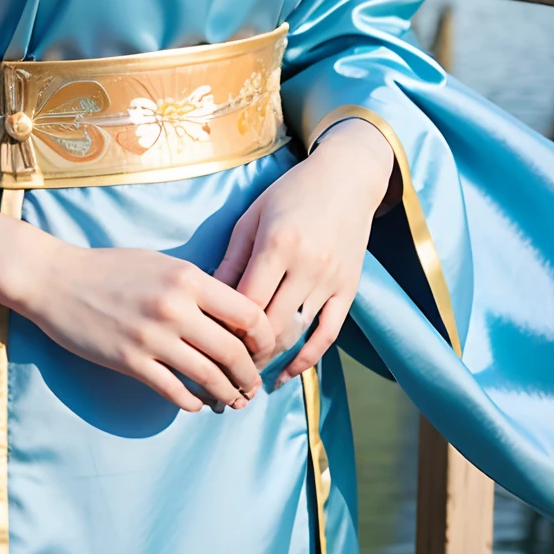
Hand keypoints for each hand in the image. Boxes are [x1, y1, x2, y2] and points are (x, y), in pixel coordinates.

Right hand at [0, 191, 270, 411]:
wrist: (56, 280)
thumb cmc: (111, 269)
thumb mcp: (162, 264)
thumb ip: (198, 287)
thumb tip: (234, 316)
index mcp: (188, 279)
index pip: (247, 313)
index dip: (264, 338)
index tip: (262, 350)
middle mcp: (175, 308)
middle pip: (233, 351)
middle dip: (249, 375)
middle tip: (253, 386)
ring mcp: (152, 337)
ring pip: (207, 376)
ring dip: (226, 394)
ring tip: (232, 402)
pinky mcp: (129, 361)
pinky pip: (173, 391)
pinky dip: (190, 402)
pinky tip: (194, 404)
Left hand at [214, 118, 394, 381]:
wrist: (348, 178)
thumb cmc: (291, 193)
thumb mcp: (253, 217)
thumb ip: (232, 260)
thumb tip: (206, 300)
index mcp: (278, 245)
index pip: (246, 303)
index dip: (225, 327)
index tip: (205, 341)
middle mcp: (307, 266)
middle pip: (270, 325)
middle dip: (243, 352)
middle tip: (219, 367)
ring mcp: (331, 280)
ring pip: (296, 333)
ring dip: (270, 359)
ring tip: (244, 374)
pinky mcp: (349, 290)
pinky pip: (328, 334)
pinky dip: (307, 360)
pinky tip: (286, 375)